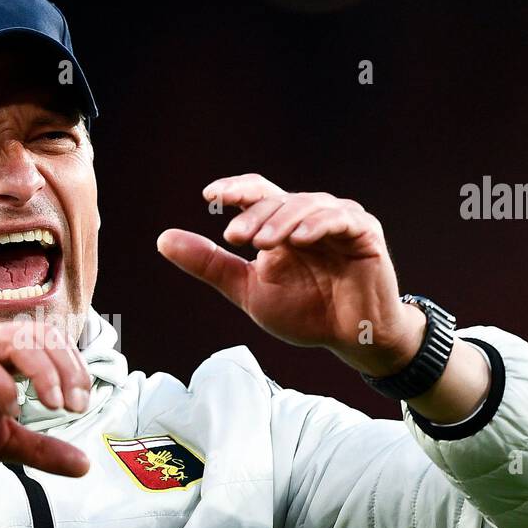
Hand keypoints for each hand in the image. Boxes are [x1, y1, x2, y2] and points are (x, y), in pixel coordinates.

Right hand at [0, 320, 91, 472]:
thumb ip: (40, 449)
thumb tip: (84, 465)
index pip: (49, 340)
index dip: (73, 366)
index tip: (81, 403)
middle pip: (39, 334)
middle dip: (66, 367)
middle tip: (75, 405)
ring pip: (14, 340)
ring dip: (43, 371)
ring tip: (53, 404)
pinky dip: (1, 385)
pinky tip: (11, 411)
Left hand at [156, 173, 424, 374]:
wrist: (351, 339)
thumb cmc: (306, 312)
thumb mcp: (248, 289)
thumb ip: (210, 264)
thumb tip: (163, 239)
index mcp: (280, 224)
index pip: (256, 194)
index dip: (235, 189)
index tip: (210, 195)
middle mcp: (308, 215)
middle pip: (277, 200)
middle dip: (254, 216)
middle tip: (234, 238)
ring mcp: (338, 220)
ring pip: (306, 206)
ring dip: (281, 221)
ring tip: (261, 243)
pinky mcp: (364, 232)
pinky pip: (341, 219)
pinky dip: (319, 224)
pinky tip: (300, 238)